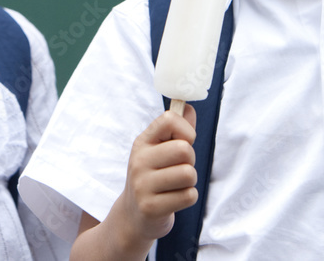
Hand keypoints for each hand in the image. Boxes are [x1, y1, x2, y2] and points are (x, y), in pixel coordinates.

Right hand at [71, 105, 197, 260]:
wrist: (133, 216)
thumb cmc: (153, 178)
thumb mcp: (159, 150)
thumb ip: (177, 129)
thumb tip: (189, 107)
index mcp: (143, 142)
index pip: (169, 119)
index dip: (185, 130)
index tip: (182, 142)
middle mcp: (139, 161)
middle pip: (184, 149)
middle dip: (190, 161)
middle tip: (179, 168)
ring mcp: (143, 185)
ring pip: (189, 173)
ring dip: (189, 181)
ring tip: (176, 185)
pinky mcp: (151, 207)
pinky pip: (188, 196)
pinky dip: (188, 198)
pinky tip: (174, 199)